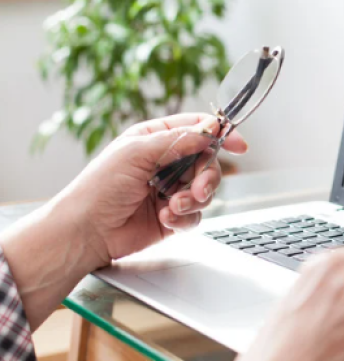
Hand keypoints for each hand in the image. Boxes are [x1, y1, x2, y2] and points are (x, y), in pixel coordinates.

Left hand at [58, 113, 246, 267]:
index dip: (221, 134)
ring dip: (193, 199)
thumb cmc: (99, 187)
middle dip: (206, 177)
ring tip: (173, 207)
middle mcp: (166, 162)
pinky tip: (166, 219)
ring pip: (206, 190)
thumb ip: (178, 140)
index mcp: (155, 139)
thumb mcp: (137, 152)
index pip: (197, 129)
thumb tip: (209, 129)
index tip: (240, 145)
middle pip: (207, 162)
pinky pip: (197, 214)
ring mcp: (170, 189)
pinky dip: (185, 217)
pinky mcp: (173, 215)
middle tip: (197, 189)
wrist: (86, 231)